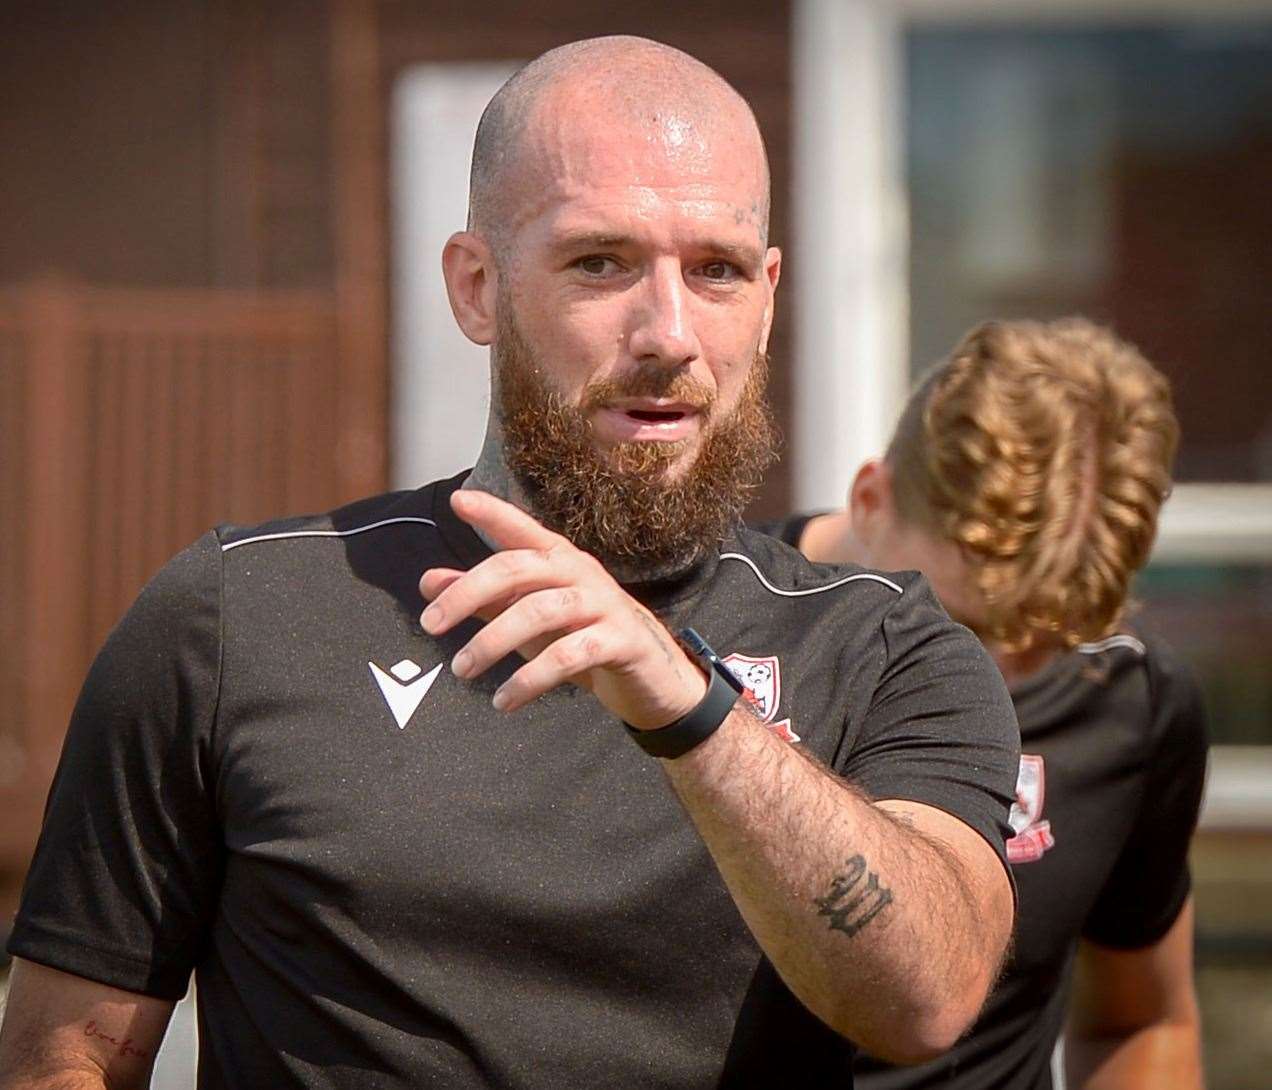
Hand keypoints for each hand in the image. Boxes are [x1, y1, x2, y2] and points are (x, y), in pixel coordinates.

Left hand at [419, 489, 706, 728]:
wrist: (651, 676)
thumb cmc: (581, 635)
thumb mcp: (527, 614)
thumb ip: (482, 597)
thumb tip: (428, 582)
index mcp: (558, 559)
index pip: (521, 529)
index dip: (492, 512)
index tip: (457, 502)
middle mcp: (580, 572)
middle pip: (519, 567)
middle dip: (468, 593)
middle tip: (430, 624)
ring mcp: (603, 604)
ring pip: (541, 611)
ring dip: (494, 641)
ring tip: (461, 668)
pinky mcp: (621, 641)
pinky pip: (570, 656)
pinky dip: (531, 679)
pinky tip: (504, 699)